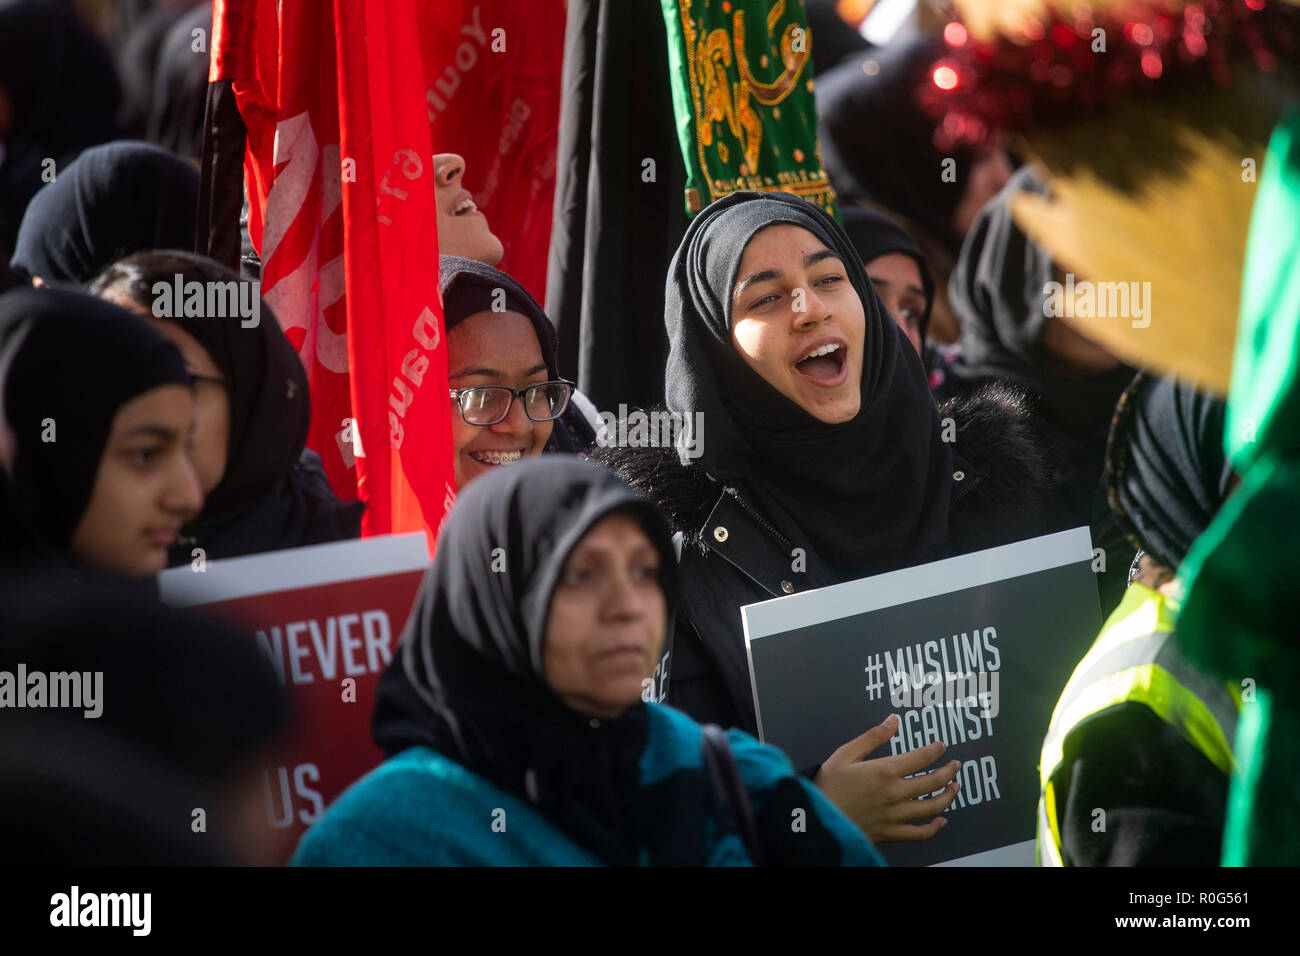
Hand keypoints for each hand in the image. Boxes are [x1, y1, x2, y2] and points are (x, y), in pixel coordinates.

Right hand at [813, 714, 960, 843]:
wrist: (816, 818)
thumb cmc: (828, 785)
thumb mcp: (846, 753)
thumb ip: (873, 737)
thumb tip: (892, 720)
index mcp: (885, 771)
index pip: (921, 758)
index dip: (935, 750)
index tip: (940, 746)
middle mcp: (895, 793)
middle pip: (933, 781)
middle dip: (949, 771)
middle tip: (955, 765)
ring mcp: (895, 815)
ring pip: (932, 806)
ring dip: (948, 795)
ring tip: (954, 788)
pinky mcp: (891, 832)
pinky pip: (920, 833)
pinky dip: (935, 827)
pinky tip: (941, 820)